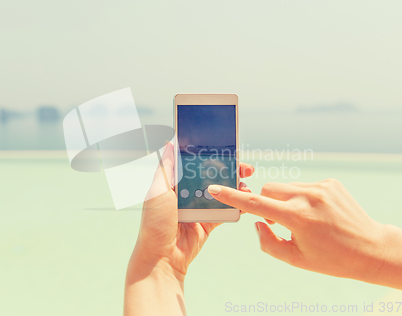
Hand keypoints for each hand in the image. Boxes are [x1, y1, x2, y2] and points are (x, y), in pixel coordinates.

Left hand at [124, 143, 253, 315]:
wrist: (161, 258)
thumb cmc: (154, 224)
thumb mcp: (157, 191)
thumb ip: (166, 168)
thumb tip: (169, 143)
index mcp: (174, 183)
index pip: (195, 164)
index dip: (210, 156)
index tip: (226, 149)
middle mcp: (187, 193)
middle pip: (212, 176)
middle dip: (229, 170)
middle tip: (245, 168)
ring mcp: (199, 208)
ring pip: (222, 192)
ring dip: (236, 187)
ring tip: (246, 186)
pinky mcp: (208, 222)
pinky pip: (225, 211)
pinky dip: (237, 206)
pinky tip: (246, 201)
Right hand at [207, 179, 386, 280]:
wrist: (372, 249)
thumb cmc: (332, 259)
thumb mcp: (295, 259)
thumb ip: (268, 242)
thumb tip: (258, 222)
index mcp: (298, 217)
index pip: (256, 204)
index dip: (233, 197)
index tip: (215, 188)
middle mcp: (308, 196)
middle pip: (269, 189)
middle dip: (266, 203)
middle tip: (278, 222)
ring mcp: (321, 186)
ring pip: (286, 187)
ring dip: (285, 201)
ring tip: (305, 220)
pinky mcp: (330, 183)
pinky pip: (303, 186)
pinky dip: (301, 198)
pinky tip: (318, 214)